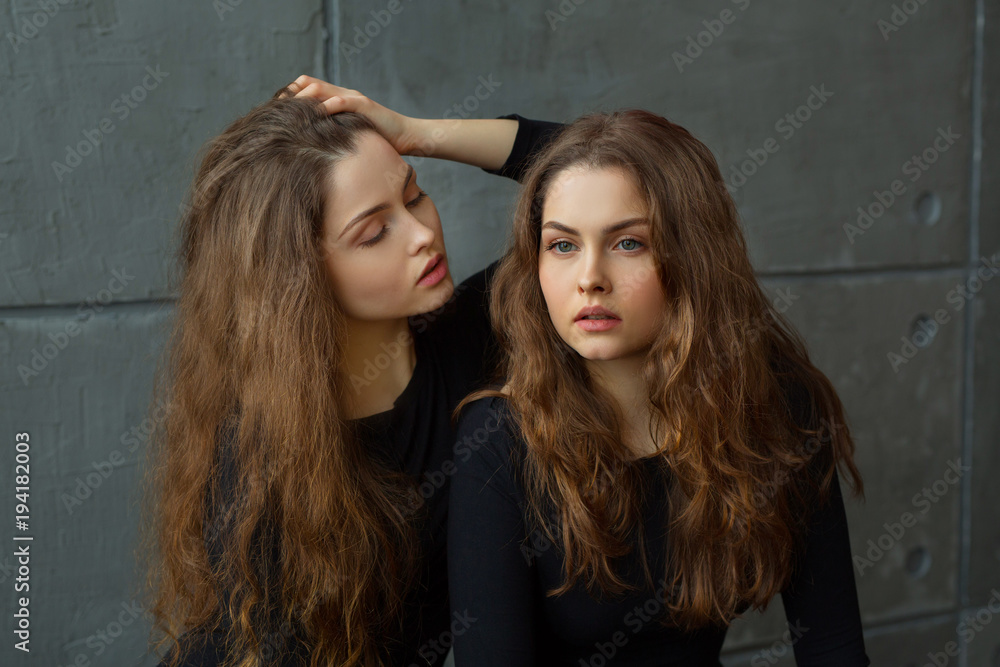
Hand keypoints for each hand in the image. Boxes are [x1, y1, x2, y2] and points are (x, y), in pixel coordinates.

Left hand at [279, 75, 419, 154]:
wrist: (405, 137)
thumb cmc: (377, 140)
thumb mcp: (348, 135)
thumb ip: (331, 133)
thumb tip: (306, 147)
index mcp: (337, 100)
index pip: (306, 88)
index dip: (288, 96)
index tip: (273, 111)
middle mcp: (342, 94)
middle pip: (308, 85)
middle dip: (289, 96)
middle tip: (273, 111)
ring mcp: (353, 98)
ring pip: (321, 90)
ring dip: (303, 99)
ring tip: (288, 111)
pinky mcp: (364, 106)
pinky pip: (342, 101)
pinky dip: (327, 106)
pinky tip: (315, 114)